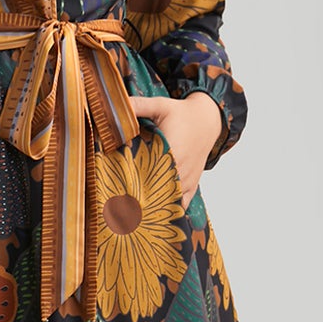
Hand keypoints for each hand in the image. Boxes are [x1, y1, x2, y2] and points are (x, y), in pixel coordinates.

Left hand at [129, 92, 224, 207]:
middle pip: (157, 192)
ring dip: (153, 207)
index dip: (133, 186)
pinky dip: (169, 210)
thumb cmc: (182, 112)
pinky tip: (153, 216)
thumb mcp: (160, 105)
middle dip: (139, 200)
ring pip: (169, 201)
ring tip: (131, 216)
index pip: (150, 175)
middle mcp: (181, 169)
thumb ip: (138, 106)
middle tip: (118, 209)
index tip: (118, 193)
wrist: (208, 120)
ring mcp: (187, 179)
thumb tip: (114, 104)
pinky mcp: (192, 185)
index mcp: (172, 150)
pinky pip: (182, 204)